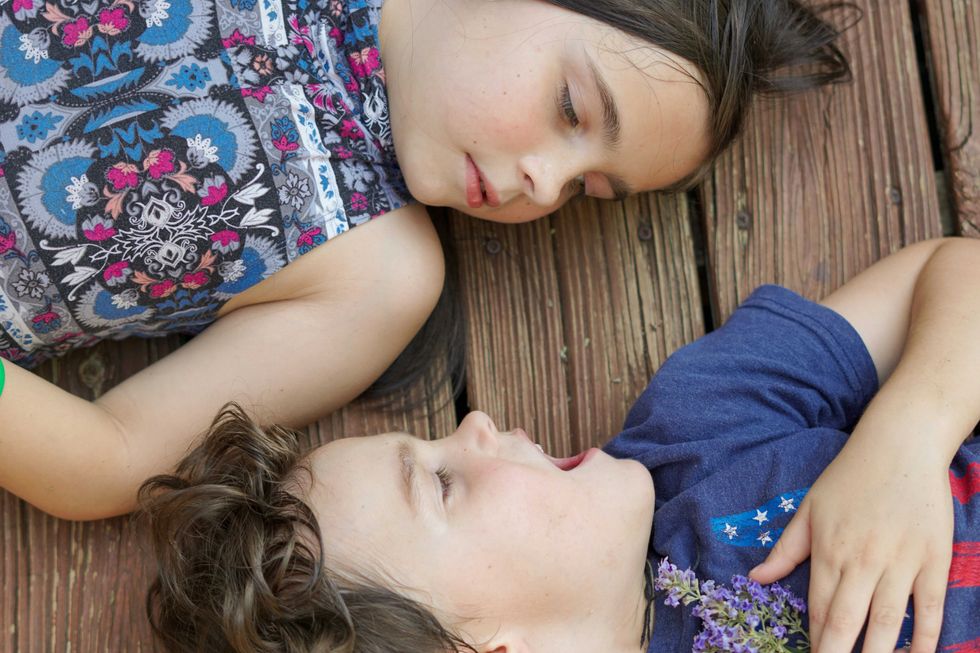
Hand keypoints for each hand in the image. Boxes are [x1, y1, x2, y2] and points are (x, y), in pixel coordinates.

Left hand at [749, 436, 952, 652]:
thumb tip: (755, 579)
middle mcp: (862, 561)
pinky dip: (925, 640)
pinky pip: (930, 610)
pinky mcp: (933, 561)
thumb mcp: (809, 508)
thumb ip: (785, 549)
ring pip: (887, 623)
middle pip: (847, 623)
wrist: (900, 446)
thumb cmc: (849, 477)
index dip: (815, 641)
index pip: (818, 609)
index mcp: (829, 550)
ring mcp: (900, 563)